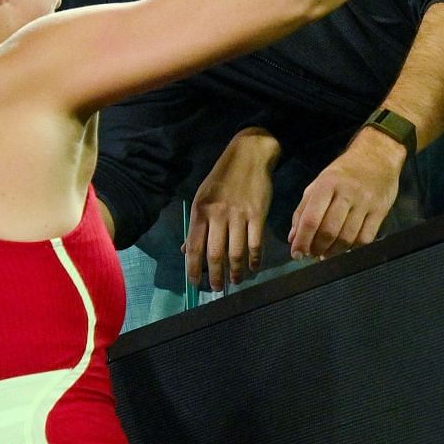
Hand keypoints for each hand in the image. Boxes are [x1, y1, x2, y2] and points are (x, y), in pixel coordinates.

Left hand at [184, 126, 279, 290]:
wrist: (249, 155)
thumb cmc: (223, 177)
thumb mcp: (203, 196)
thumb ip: (196, 225)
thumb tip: (185, 250)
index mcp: (200, 211)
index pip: (194, 246)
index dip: (193, 268)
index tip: (195, 283)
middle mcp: (218, 215)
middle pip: (215, 254)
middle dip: (215, 276)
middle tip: (216, 289)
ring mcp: (239, 215)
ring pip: (236, 252)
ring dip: (236, 272)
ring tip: (235, 281)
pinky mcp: (258, 215)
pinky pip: (255, 243)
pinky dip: (255, 260)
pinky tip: (253, 268)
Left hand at [289, 127, 406, 258]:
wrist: (378, 156)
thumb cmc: (344, 172)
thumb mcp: (319, 183)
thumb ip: (303, 209)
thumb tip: (293, 238)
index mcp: (327, 184)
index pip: (311, 218)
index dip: (302, 240)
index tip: (296, 253)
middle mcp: (347, 193)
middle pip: (329, 231)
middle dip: (317, 248)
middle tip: (312, 254)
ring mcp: (366, 203)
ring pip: (347, 238)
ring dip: (333, 252)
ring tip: (325, 254)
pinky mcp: (381, 210)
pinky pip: (365, 238)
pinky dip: (352, 248)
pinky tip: (345, 248)